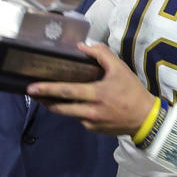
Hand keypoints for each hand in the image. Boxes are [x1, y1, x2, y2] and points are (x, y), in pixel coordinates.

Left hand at [26, 42, 155, 134]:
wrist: (145, 118)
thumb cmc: (132, 91)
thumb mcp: (119, 68)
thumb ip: (101, 54)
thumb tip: (81, 47)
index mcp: (96, 94)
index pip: (66, 91)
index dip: (47, 89)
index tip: (32, 87)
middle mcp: (90, 111)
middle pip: (60, 107)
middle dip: (44, 100)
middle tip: (32, 94)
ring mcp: (90, 122)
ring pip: (68, 114)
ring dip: (57, 106)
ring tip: (47, 98)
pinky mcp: (93, 130)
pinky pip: (79, 119)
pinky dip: (76, 111)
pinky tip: (78, 105)